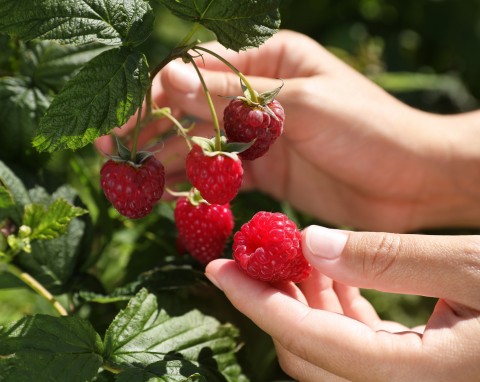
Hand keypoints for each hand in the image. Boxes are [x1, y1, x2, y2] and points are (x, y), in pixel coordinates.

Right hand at [97, 30, 479, 230]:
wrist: (410, 180)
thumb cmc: (366, 128)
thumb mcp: (300, 105)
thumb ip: (233, 98)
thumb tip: (168, 79)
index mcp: (268, 62)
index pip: (199, 73)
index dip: (157, 96)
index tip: (124, 121)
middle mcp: (259, 96)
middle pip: (194, 110)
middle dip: (154, 131)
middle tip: (114, 154)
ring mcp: (261, 136)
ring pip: (203, 145)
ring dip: (168, 161)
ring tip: (131, 179)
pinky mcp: (267, 171)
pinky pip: (223, 175)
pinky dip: (197, 184)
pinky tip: (169, 195)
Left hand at [205, 226, 479, 381]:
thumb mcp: (476, 265)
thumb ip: (390, 258)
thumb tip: (312, 243)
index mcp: (423, 376)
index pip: (310, 342)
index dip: (257, 303)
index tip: (219, 269)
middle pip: (309, 355)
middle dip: (274, 302)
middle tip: (256, 252)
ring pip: (328, 352)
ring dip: (304, 303)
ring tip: (292, 254)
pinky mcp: (417, 368)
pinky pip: (356, 346)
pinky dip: (335, 309)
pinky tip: (332, 273)